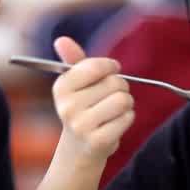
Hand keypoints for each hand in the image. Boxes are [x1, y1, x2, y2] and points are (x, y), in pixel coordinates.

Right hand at [51, 36, 133, 162]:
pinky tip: (115, 124)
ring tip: (114, 110)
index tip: (111, 71)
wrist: (79, 149)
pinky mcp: (97, 141)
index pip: (95, 66)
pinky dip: (127, 118)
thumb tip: (62, 40)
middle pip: (114, 82)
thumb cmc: (82, 109)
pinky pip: (127, 118)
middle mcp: (67, 106)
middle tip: (109, 98)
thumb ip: (74, 60)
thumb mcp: (76, 84)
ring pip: (123, 100)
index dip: (110, 67)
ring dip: (126, 103)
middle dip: (120, 87)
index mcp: (61, 87)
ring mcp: (81, 125)